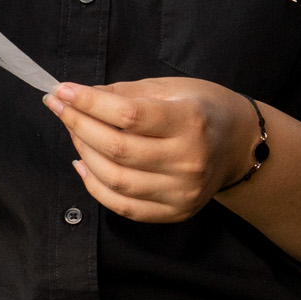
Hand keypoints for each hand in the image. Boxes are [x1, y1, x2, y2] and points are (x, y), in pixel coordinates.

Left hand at [47, 76, 259, 221]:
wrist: (241, 146)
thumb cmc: (204, 109)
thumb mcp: (172, 87)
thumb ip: (125, 93)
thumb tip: (79, 96)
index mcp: (190, 121)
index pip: (129, 115)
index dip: (89, 103)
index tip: (62, 91)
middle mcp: (189, 160)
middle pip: (117, 149)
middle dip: (78, 125)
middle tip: (59, 107)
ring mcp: (182, 191)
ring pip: (116, 180)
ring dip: (83, 153)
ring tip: (73, 132)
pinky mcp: (175, 212)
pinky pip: (124, 207)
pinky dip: (96, 187)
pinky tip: (83, 164)